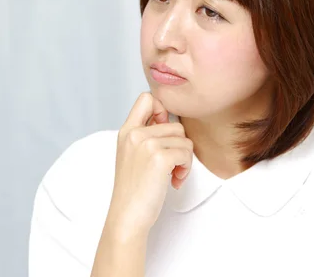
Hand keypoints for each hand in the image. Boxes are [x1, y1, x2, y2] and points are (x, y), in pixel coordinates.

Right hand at [105, 92, 193, 237]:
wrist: (127, 216)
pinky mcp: (160, 157)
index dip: (162, 110)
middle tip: (170, 165)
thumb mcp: (131, 154)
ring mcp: (146, 144)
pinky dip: (186, 169)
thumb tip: (167, 119)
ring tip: (171, 175)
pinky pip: (187, 153)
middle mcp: (135, 133)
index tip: (162, 134)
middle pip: (175, 124)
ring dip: (184, 159)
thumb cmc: (133, 189)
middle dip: (178, 146)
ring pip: (184, 139)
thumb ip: (145, 134)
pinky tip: (174, 181)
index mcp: (126, 131)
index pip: (147, 98)